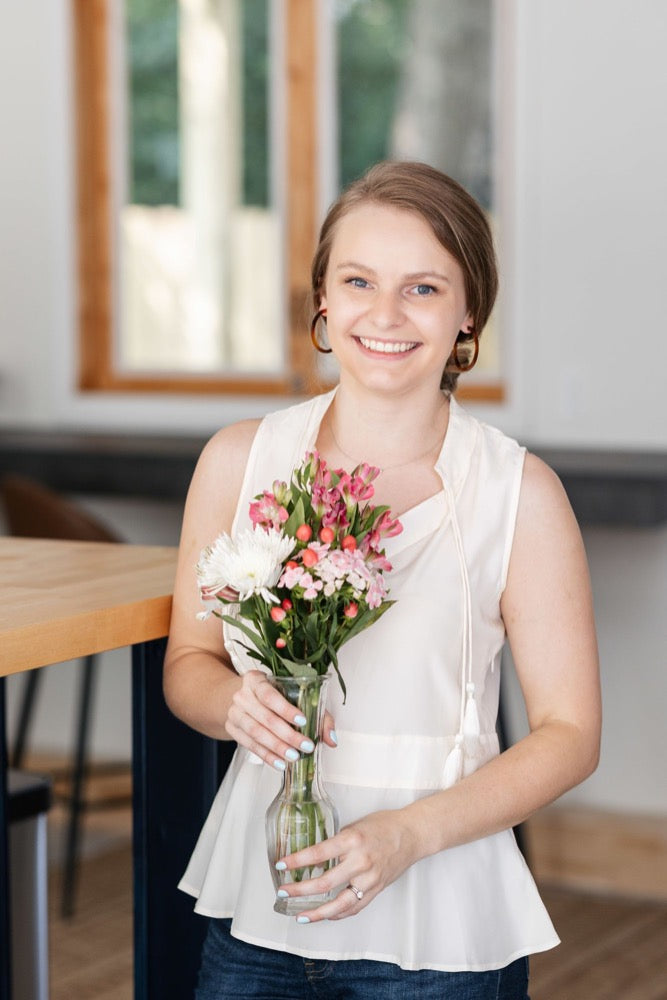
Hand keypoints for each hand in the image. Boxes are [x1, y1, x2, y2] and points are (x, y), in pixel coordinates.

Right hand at [225, 670, 336, 769]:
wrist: (243, 698)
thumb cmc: (273, 695)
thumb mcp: (293, 694)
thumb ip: (317, 712)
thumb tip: (331, 738)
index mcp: (256, 679)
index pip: (269, 694)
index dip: (286, 709)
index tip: (303, 720)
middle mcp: (242, 695)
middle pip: (265, 717)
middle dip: (287, 734)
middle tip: (306, 746)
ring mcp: (234, 712)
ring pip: (256, 733)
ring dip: (277, 747)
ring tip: (294, 757)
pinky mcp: (232, 728)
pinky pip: (249, 745)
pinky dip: (266, 755)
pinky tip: (280, 762)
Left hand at [274, 809, 418, 922]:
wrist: (412, 834)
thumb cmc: (384, 825)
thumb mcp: (355, 825)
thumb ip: (337, 842)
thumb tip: (315, 856)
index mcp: (352, 840)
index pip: (318, 853)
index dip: (297, 861)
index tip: (281, 864)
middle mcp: (360, 862)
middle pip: (324, 882)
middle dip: (300, 889)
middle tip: (283, 890)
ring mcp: (369, 879)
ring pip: (339, 904)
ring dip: (317, 912)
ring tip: (300, 915)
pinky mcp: (376, 890)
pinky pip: (354, 907)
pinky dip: (338, 914)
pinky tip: (325, 915)